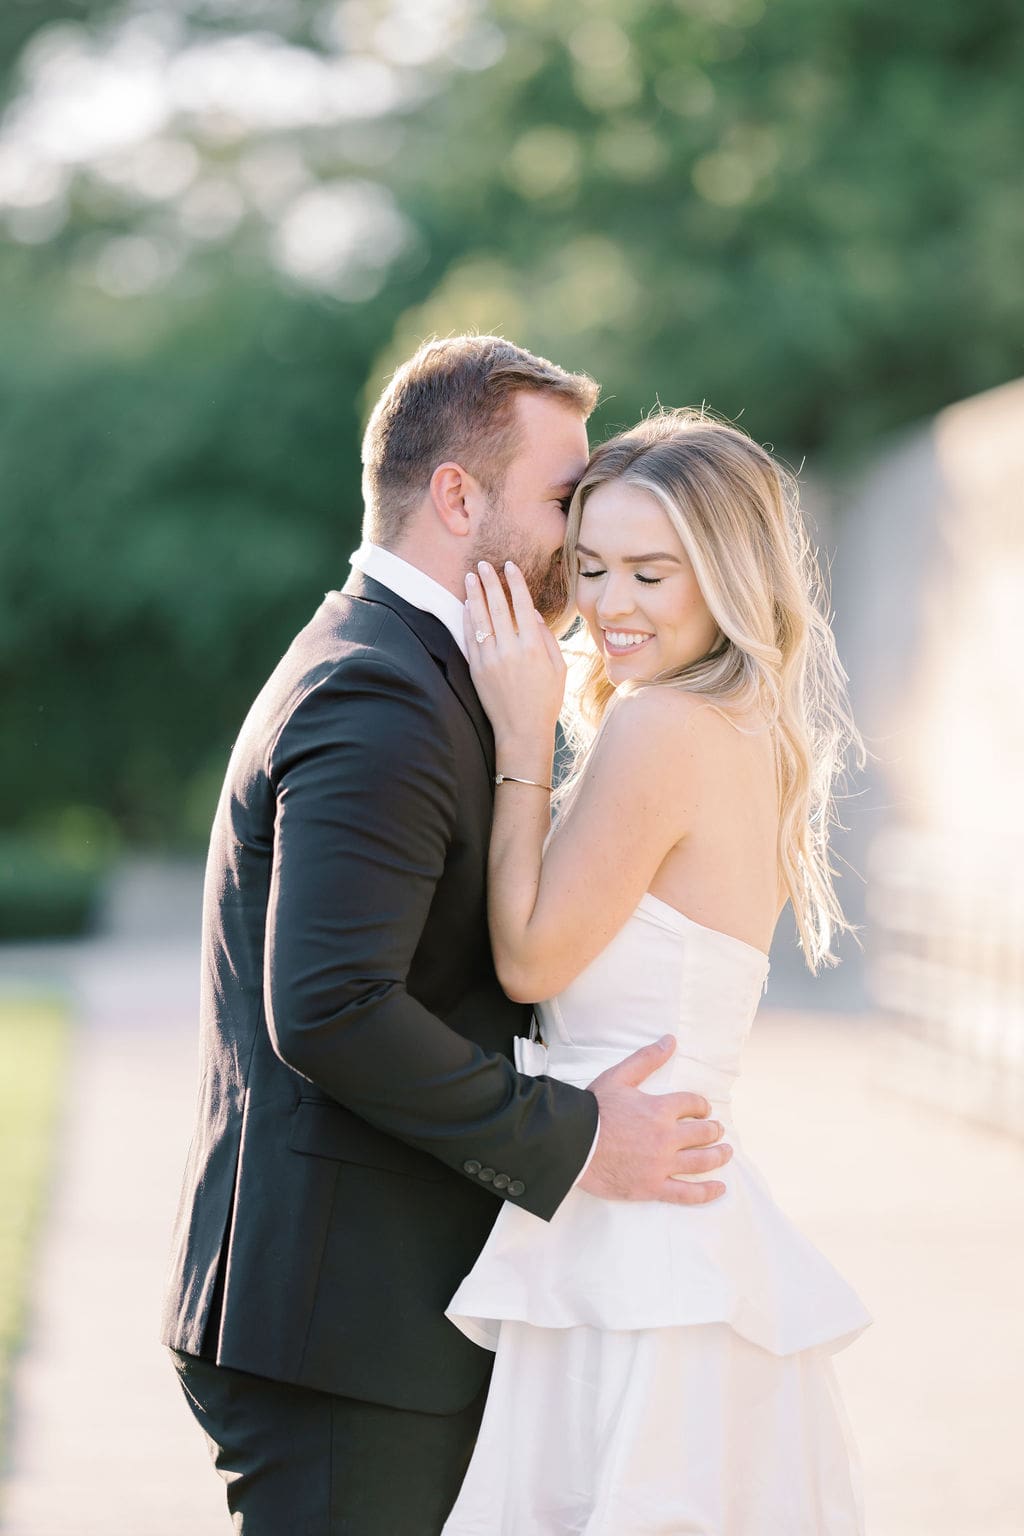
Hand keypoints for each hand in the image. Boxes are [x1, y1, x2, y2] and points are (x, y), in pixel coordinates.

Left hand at [464, 561, 566, 755]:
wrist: (521, 731)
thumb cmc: (545, 700)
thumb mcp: (558, 668)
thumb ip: (546, 637)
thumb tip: (530, 612)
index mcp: (534, 647)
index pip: (522, 605)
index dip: (515, 582)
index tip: (509, 565)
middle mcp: (511, 650)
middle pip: (498, 606)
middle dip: (490, 582)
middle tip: (484, 564)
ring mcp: (491, 659)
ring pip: (480, 619)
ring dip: (475, 595)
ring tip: (470, 577)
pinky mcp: (477, 669)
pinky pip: (470, 638)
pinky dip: (467, 619)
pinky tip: (466, 605)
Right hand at [579, 1035, 731, 1204]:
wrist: (572, 1143)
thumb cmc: (593, 1109)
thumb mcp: (619, 1076)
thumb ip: (647, 1058)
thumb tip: (671, 1040)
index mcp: (660, 1109)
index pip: (693, 1104)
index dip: (701, 1105)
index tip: (703, 1109)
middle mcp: (666, 1137)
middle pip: (703, 1133)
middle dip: (713, 1130)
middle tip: (717, 1130)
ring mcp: (661, 1165)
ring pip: (701, 1162)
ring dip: (718, 1156)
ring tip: (726, 1152)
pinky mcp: (652, 1187)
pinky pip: (687, 1194)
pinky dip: (707, 1192)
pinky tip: (720, 1188)